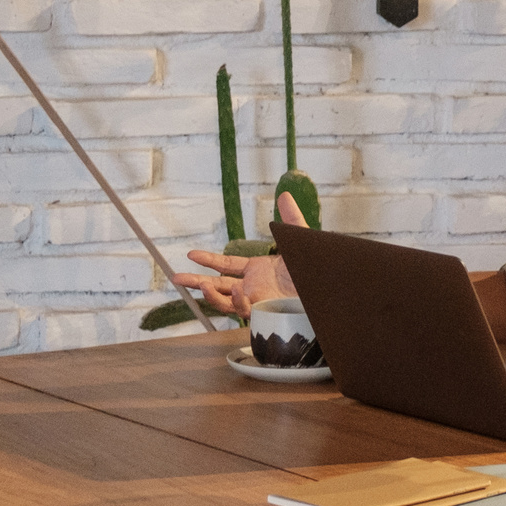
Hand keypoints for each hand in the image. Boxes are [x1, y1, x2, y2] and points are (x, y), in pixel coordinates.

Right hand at [173, 192, 304, 315]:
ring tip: (200, 285)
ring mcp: (258, 299)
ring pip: (226, 303)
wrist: (329, 284)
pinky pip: (245, 311)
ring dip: (211, 295)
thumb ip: (291, 218)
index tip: (191, 255)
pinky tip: (237, 293)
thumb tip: (284, 195)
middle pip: (218, 287)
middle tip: (177, 278)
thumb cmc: (314, 266)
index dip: (209, 260)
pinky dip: (238, 303)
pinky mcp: (265, 310)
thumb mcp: (301, 239)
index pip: (227, 266)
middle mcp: (254, 286)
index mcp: (258, 269)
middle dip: (197, 283)